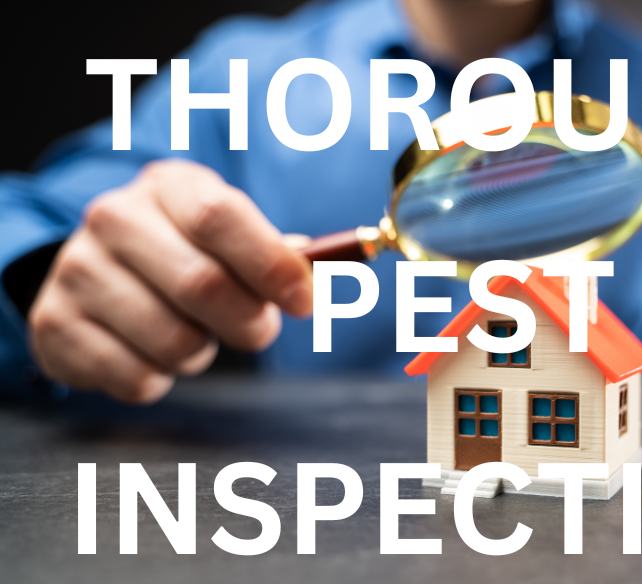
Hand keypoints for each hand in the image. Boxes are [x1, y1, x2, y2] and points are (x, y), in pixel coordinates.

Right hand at [28, 159, 312, 403]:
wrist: (98, 273)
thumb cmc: (185, 253)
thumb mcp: (229, 236)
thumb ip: (275, 253)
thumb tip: (318, 269)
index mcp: (169, 186)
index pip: (221, 217)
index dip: (271, 264)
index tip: (304, 301)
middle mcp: (114, 218)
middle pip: (201, 283)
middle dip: (249, 322)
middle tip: (260, 330)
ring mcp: (77, 271)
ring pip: (173, 340)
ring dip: (203, 354)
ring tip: (195, 335)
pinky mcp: (55, 326)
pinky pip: (136, 378)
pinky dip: (161, 378)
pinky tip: (152, 352)